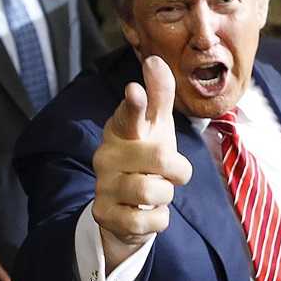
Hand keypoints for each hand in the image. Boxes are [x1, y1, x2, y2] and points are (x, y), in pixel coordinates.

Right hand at [91, 56, 192, 271]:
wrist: (124, 209)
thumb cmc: (144, 158)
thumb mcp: (155, 127)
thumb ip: (159, 95)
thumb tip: (155, 59)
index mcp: (121, 130)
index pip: (128, 114)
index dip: (134, 105)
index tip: (135, 91)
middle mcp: (106, 155)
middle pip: (160, 156)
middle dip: (177, 169)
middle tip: (169, 173)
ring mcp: (103, 186)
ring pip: (155, 192)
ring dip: (166, 196)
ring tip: (154, 193)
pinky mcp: (105, 216)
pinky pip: (151, 221)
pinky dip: (158, 220)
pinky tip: (145, 214)